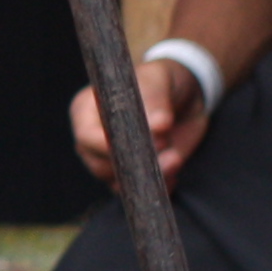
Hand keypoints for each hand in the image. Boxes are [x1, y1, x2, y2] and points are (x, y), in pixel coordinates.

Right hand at [71, 59, 212, 190]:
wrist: (184, 97)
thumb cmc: (161, 82)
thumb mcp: (158, 81)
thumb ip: (156, 101)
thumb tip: (159, 126)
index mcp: (87, 111)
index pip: (86, 137)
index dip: (106, 147)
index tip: (134, 148)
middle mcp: (94, 139)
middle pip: (100, 165)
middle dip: (134, 164)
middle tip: (169, 156)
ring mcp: (112, 158)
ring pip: (119, 181)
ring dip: (148, 177)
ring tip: (175, 161)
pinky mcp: (134, 172)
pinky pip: (139, 189)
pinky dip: (157, 186)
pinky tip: (174, 176)